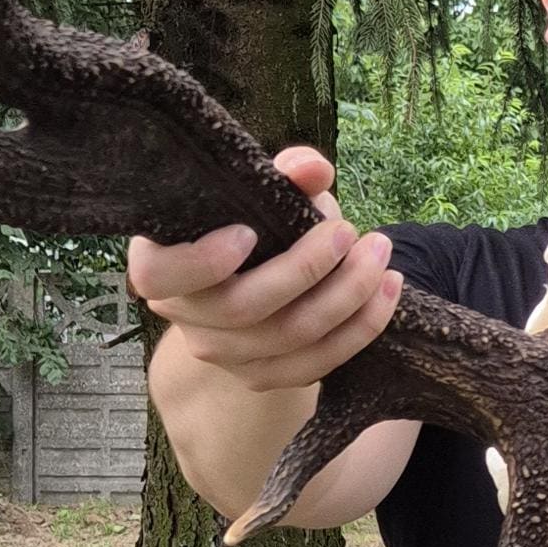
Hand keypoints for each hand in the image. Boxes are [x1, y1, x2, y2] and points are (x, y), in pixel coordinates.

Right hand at [125, 144, 402, 393]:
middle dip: (306, 269)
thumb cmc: (252, 219)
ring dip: (346, 296)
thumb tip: (313, 170)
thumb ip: (285, 172)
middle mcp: (184, 315)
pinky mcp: (262, 376)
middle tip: (350, 231)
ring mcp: (222, 353)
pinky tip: (387, 291)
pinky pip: (316, 364)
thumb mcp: (261, 190)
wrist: (254, 275)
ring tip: (381, 254)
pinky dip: (359, 328)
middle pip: (243, 307)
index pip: (160, 275)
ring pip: (288, 337)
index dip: (200, 261)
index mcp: (162, 264)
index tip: (248, 232)